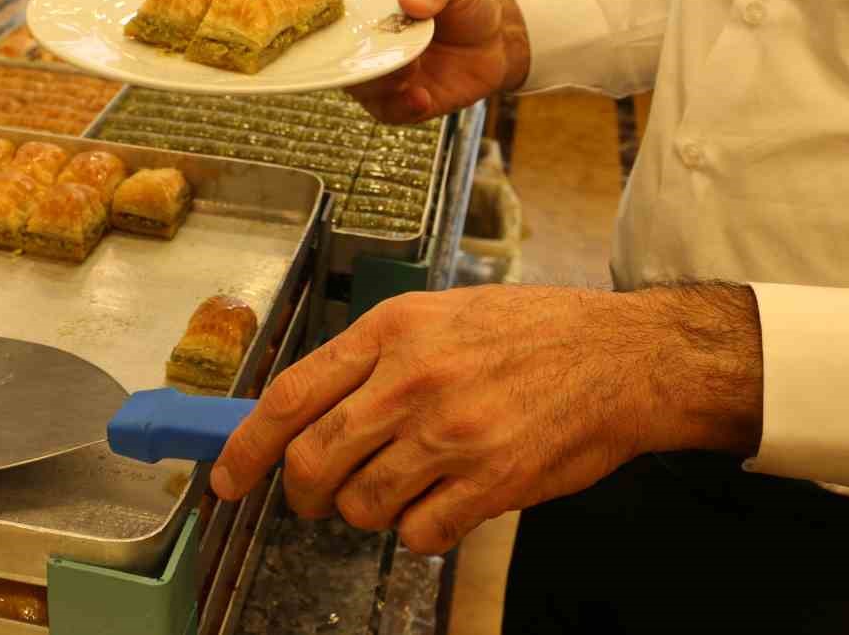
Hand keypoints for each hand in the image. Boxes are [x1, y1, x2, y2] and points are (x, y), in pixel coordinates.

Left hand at [210, 284, 763, 554]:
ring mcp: (452, 435)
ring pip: (363, 506)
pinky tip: (443, 504)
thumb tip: (304, 410)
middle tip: (316, 496)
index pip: (291, 396)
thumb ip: (373, 357)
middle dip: (303, 492)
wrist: (622, 356)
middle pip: (314, 461)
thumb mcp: (440, 313)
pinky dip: (420, 531)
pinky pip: (420, 535)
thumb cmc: (531, 331)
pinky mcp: (491, 483)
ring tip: (398, 489)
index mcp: (394, 330)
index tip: (225, 479)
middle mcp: (414, 380)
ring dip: (368, 511)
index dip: (246, 446)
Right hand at [345, 0, 530, 123]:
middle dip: (359, 57)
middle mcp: (368, 42)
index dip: (328, 19)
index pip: (333, 12)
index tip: (347, 24)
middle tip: (388, 51)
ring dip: (382, 82)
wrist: (499, 41)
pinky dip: (402, 107)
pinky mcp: (400, 100)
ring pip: (360, 87)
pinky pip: (388, 111)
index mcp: (369, 5)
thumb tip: (409, 0)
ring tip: (412, 70)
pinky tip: (422, 98)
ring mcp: (383, 73)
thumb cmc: (468, 4)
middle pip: (340, 55)